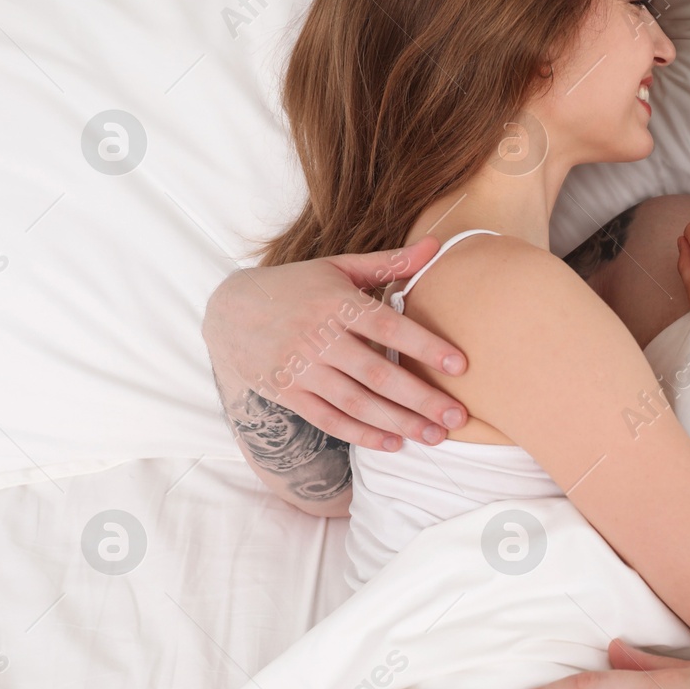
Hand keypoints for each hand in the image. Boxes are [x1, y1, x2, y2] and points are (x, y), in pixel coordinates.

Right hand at [203, 237, 468, 450]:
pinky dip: (361, 434)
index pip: (387, 327)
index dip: (424, 346)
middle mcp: (319, 337)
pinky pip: (329, 420)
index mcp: (336, 303)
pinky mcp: (288, 393)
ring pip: (356, 402)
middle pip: (376, 373)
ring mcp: (301, 369)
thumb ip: (389, 262)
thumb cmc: (297, 286)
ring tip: (434, 436)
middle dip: (420, 398)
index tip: (460, 365)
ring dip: (397, 422)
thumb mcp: (339, 268)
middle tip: (457, 417)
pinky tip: (393, 443)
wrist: (228, 311)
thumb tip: (436, 245)